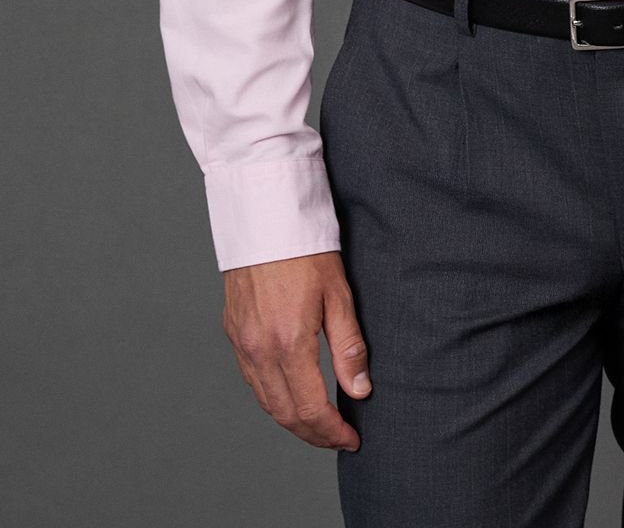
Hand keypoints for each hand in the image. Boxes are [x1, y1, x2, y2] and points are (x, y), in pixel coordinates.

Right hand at [223, 250, 371, 450]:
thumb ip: (349, 347)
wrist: (264, 214)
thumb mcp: (338, 294)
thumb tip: (360, 390)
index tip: (351, 439)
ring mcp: (242, 343)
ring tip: (320, 423)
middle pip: (285, 414)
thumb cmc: (305, 248)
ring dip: (292, 420)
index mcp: (288, 342)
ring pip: (265, 401)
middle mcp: (259, 349)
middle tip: (339, 438)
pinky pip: (252, 380)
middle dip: (313, 434)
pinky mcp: (233, 332)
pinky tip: (291, 394)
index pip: (311, 408)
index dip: (332, 432)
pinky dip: (273, 397)